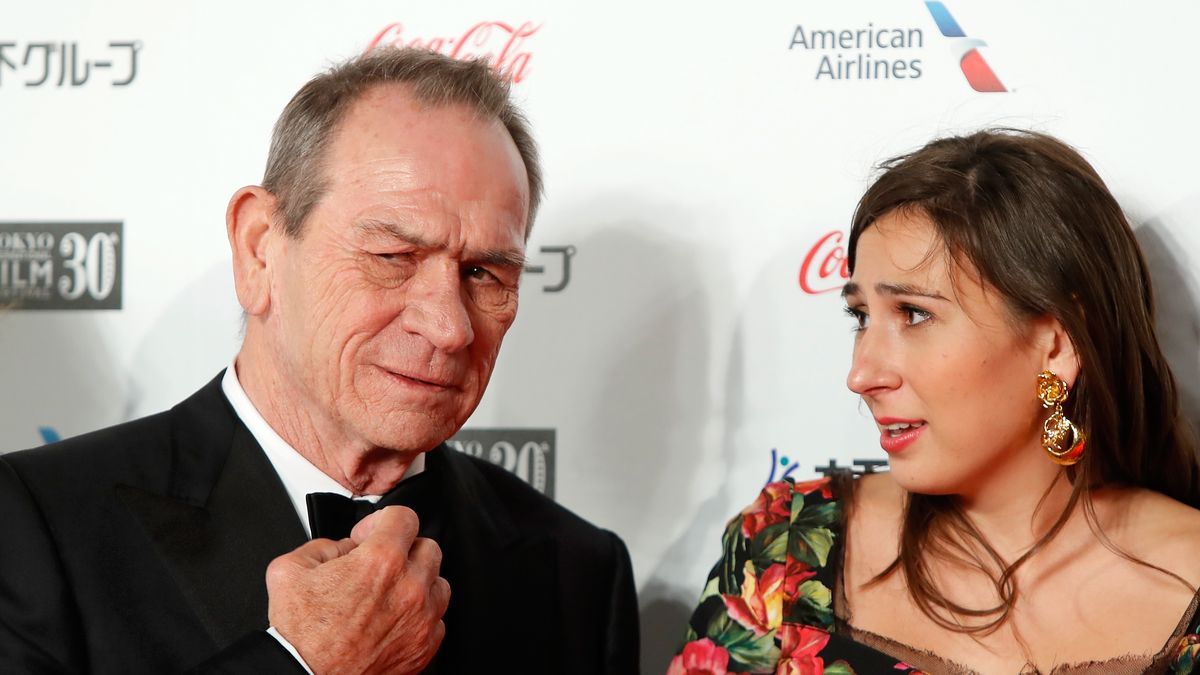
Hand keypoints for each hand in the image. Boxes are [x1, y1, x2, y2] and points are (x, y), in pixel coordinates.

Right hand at [265, 506, 449, 673]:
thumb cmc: (300, 637)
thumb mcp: (289, 570)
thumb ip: (323, 545)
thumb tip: (344, 547)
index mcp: (380, 562)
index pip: (405, 517)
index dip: (382, 521)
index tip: (370, 535)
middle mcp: (409, 588)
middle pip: (428, 548)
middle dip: (403, 550)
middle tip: (380, 564)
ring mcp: (421, 619)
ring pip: (438, 583)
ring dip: (417, 583)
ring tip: (389, 594)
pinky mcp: (424, 647)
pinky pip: (437, 620)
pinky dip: (419, 617)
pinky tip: (394, 621)